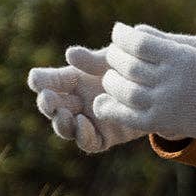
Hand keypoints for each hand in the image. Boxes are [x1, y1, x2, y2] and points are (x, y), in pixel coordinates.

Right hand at [28, 43, 147, 153]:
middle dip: (48, 103)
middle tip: (48, 98)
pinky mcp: (103, 137)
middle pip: (53, 107)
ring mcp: (88, 121)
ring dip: (60, 122)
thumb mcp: (114, 61)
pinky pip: (88, 142)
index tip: (36, 79)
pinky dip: (82, 135)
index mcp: (72, 82)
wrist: (159, 89)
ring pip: (65, 127)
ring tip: (63, 113)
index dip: (41, 81)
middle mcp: (76, 103)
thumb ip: (93, 60)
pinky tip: (82, 123)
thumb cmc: (132, 69)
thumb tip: (70, 54)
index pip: (49, 82)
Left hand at [94, 22, 195, 143]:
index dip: (122, 36)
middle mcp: (171, 80)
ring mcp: (165, 103)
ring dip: (111, 82)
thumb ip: (167, 39)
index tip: (118, 32)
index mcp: (181, 57)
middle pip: (128, 66)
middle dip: (114, 57)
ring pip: (124, 92)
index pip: (139, 43)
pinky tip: (101, 103)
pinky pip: (128, 117)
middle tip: (114, 54)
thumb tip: (134, 30)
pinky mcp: (161, 123)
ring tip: (111, 77)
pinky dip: (110, 110)